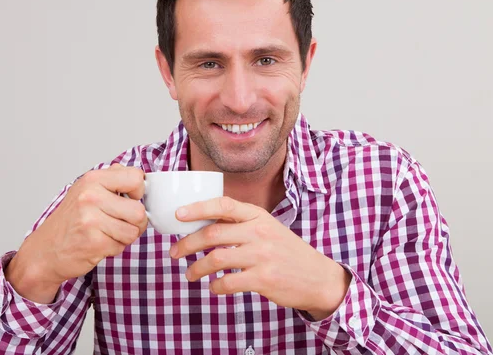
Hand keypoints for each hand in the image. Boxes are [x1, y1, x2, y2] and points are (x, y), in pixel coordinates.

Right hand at [6, 164, 147, 302]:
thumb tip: (139, 177)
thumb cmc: (70, 221)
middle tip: (120, 222)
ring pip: (134, 230)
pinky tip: (100, 243)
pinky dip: (115, 247)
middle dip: (135, 221)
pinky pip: (122, 246)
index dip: (138, 192)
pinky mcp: (94, 242)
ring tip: (108, 233)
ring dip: (125, 236)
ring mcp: (91, 220)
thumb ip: (112, 179)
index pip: (135, 177)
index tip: (130, 199)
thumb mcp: (86, 190)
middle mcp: (91, 197)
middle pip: (139, 210)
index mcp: (93, 179)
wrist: (45, 251)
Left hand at [169, 197, 350, 319]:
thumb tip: (203, 225)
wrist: (317, 277)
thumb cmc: (286, 251)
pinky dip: (215, 287)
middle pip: (212, 234)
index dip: (198, 208)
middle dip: (187, 244)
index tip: (178, 214)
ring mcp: (262, 256)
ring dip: (196, 268)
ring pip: (216, 259)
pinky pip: (228, 282)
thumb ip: (241, 224)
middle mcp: (259, 232)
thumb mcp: (268, 228)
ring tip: (190, 274)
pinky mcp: (264, 279)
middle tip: (174, 253)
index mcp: (258, 216)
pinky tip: (214, 287)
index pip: (223, 204)